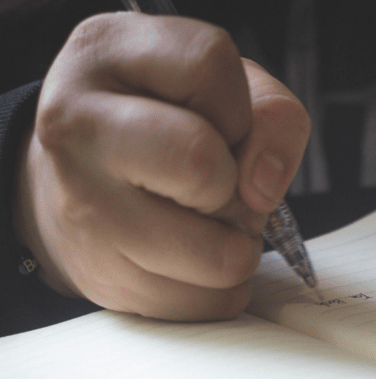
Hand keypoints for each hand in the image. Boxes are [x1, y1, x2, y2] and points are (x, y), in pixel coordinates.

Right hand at [13, 12, 309, 319]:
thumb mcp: (224, 89)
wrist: (78, 186)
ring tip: (204, 219)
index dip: (238, 103)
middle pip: (203, 165)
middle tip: (216, 182)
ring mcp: (83, 209)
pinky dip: (220, 286)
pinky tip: (188, 255)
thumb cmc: (167, 126)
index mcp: (106, 53)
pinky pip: (211, 303)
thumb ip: (272, 115)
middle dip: (236, 183)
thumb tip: (264, 185)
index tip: (218, 121)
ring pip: (219, 255)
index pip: (208, 65)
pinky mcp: (104, 280)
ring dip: (237, 244)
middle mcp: (76, 126)